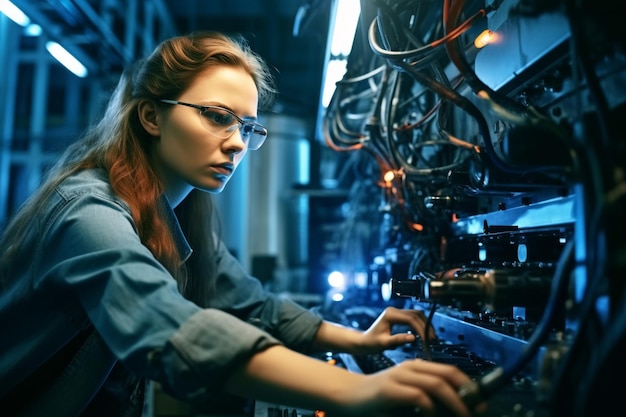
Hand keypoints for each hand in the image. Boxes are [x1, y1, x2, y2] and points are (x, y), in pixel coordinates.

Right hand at [327, 358, 483, 416]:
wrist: (349, 396)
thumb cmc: (379, 399)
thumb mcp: (406, 394)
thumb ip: (426, 397)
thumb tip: (454, 408)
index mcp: (416, 367)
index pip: (449, 370)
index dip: (468, 385)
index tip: (480, 402)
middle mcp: (410, 367)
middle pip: (447, 374)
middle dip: (467, 393)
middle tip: (477, 410)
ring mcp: (399, 377)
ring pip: (436, 384)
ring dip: (455, 402)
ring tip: (463, 416)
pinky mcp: (390, 390)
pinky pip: (419, 396)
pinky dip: (430, 408)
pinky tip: (431, 416)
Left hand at [357, 306, 436, 353]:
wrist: (364, 341)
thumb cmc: (371, 342)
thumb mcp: (384, 343)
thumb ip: (398, 340)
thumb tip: (413, 338)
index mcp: (390, 315)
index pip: (410, 319)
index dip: (421, 328)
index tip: (427, 338)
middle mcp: (393, 311)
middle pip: (416, 314)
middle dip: (426, 326)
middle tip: (433, 338)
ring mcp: (396, 313)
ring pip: (416, 315)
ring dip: (425, 324)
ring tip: (431, 336)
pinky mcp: (399, 317)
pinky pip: (413, 318)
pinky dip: (421, 325)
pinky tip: (424, 334)